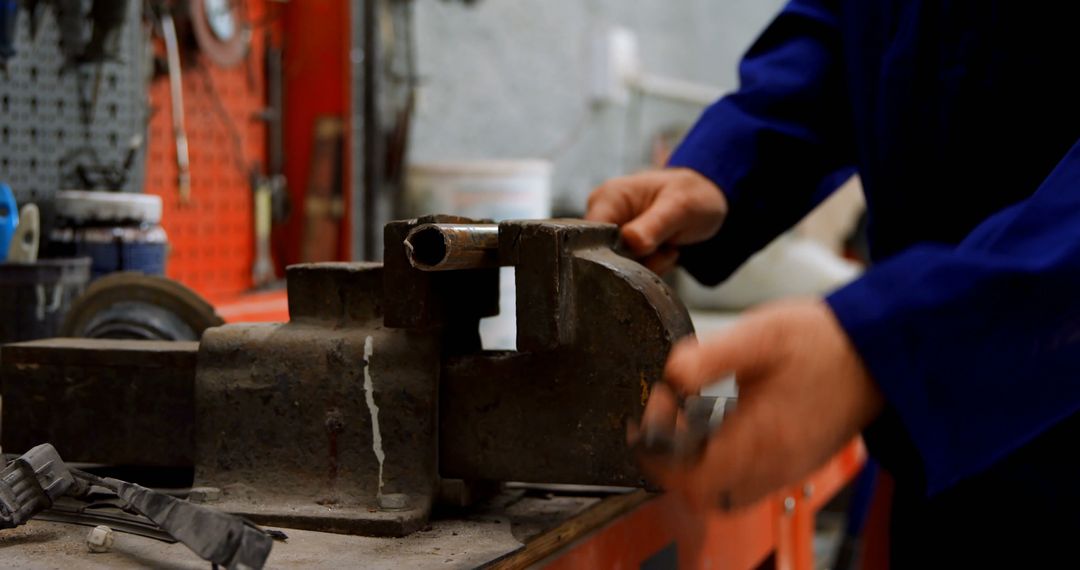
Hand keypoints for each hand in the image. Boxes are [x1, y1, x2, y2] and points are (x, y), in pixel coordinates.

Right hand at [586, 168, 726, 274]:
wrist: (708, 201)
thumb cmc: (693, 195)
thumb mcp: (679, 207)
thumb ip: (654, 225)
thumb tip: (631, 243)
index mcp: (608, 198)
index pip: (589, 236)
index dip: (610, 253)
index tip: (642, 254)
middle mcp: (604, 216)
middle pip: (603, 257)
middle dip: (637, 262)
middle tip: (665, 249)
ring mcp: (613, 235)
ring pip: (619, 268)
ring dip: (649, 266)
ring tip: (669, 248)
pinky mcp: (624, 249)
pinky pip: (631, 271)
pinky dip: (652, 267)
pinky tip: (665, 253)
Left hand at [631, 299, 882, 510]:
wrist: (878, 350)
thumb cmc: (823, 342)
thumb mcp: (759, 335)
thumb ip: (706, 357)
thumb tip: (669, 378)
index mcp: (761, 439)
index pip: (691, 479)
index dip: (658, 455)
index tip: (651, 418)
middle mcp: (774, 466)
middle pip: (704, 495)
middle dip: (673, 465)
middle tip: (667, 422)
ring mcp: (788, 470)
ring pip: (725, 494)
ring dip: (698, 467)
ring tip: (693, 424)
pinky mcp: (797, 465)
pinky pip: (749, 483)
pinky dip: (724, 465)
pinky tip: (723, 425)